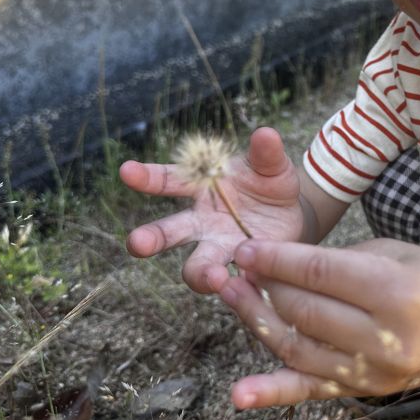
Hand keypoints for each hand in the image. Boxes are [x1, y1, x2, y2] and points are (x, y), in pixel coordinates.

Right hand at [123, 127, 303, 292]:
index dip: (147, 176)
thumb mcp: (272, 166)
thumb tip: (266, 133)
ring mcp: (218, 247)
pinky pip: (233, 282)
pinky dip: (238, 286)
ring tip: (214, 278)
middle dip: (151, 238)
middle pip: (170, 232)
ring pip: (197, 266)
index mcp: (202, 188)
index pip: (169, 180)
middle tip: (136, 243)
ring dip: (200, 274)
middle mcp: (201, 221)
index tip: (127, 171)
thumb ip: (266, 154)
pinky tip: (247, 286)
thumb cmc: (270, 183)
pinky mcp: (240, 268)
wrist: (293, 214)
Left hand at [217, 238, 419, 409]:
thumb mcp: (393, 253)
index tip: (247, 249)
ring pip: (298, 348)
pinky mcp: (362, 392)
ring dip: (258, 321)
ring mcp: (373, 371)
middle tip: (239, 268)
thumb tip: (276, 263)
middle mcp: (385, 336)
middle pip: (305, 310)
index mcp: (396, 291)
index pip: (320, 273)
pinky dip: (272, 393)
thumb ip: (338, 259)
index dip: (276, 260)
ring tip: (234, 296)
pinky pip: (310, 392)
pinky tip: (240, 394)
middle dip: (265, 286)